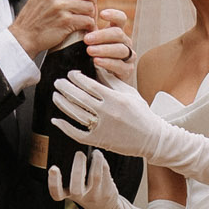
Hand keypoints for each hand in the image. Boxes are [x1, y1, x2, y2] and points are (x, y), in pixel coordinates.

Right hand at [9, 0, 97, 57]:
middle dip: (90, 1)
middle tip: (84, 9)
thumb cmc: (37, 10)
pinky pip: (87, 20)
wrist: (24, 34)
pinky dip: (87, 26)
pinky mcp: (64, 21)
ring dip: (89, 15)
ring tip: (82, 18)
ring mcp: (60, 6)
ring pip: (90, 7)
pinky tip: (81, 27)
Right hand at [48, 149, 119, 208]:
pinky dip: (102, 162)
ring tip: (95, 152)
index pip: (57, 193)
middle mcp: (81, 197)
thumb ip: (70, 176)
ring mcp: (95, 195)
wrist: (106, 208)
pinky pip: (105, 173)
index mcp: (68, 194)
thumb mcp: (74, 189)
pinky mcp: (107, 191)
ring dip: (95, 160)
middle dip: (77, 168)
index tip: (53, 168)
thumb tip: (73, 148)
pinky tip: (100, 157)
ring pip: (95, 176)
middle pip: (76, 187)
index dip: (53, 182)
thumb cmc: (86, 192)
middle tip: (79, 154)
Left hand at [52, 70, 172, 160]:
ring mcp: (102, 128)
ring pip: (75, 114)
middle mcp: (107, 113)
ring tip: (56, 95)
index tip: (71, 74)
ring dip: (62, 104)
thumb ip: (112, 81)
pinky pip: (77, 133)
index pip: (90, 85)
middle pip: (79, 98)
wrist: (152, 138)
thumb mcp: (129, 93)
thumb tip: (97, 67)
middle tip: (58, 82)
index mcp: (115, 99)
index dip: (76, 78)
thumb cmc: (141, 114)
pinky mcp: (99, 140)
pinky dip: (64, 127)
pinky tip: (56, 120)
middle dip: (65, 88)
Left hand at [84, 8, 135, 85]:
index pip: (120, 18)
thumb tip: (77, 17)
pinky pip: (120, 65)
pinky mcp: (127, 70)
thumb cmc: (91, 58)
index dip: (113, 14)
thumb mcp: (89, 43)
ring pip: (120, 49)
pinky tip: (97, 61)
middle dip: (102, 35)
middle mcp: (125, 42)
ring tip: (90, 51)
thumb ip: (87, 31)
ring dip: (104, 49)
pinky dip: (108, 62)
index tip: (101, 14)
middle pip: (118, 33)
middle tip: (87, 39)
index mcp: (117, 32)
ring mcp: (128, 56)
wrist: (99, 80)